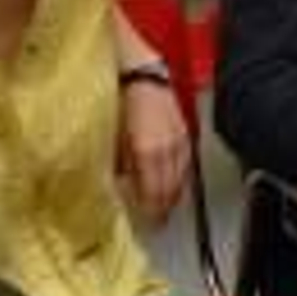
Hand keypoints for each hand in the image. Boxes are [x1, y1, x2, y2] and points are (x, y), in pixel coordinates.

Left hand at [118, 82, 190, 225]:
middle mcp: (167, 150)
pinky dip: (181, 176)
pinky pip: (186, 163)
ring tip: (166, 207)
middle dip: (162, 208)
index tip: (147, 224)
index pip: (153, 194)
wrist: (141, 72)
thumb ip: (116, 164)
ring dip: (174, 195)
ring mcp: (179, 140)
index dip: (150, 212)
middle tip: (156, 222)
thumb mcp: (110, 136)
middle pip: (169, 189)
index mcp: (147, 152)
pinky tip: (176, 181)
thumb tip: (117, 184)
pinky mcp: (185, 131)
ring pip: (181, 178)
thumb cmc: (119, 100)